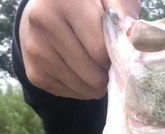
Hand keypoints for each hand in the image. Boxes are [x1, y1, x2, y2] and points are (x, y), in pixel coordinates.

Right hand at [19, 0, 140, 99]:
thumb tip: (130, 37)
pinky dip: (81, 88)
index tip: (113, 47)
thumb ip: (123, 11)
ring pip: (84, 88)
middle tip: (106, 60)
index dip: (113, 55)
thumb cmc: (89, 4)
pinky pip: (71, 94)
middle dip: (106, 73)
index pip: (100, 50)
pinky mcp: (34, 74)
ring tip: (93, 64)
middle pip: (94, 74)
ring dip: (96, 83)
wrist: (47, 12)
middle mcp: (43, 21)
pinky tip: (78, 69)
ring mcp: (36, 49)